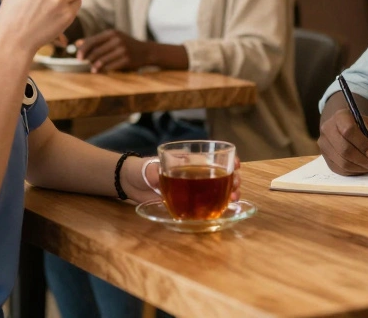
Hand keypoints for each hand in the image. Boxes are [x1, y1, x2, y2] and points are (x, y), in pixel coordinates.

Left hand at [76, 30, 151, 72]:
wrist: (146, 51)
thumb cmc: (126, 44)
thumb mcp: (112, 38)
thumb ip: (95, 40)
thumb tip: (77, 43)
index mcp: (112, 33)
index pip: (93, 41)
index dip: (83, 49)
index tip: (78, 57)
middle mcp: (117, 40)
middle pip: (96, 51)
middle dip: (88, 58)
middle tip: (84, 63)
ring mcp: (123, 50)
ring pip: (102, 60)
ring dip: (94, 66)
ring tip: (92, 69)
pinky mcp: (127, 60)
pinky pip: (110, 66)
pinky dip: (103, 69)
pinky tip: (101, 70)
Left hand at [121, 157, 242, 203]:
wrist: (131, 183)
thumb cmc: (142, 168)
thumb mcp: (149, 168)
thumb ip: (155, 172)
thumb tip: (158, 178)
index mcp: (190, 161)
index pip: (214, 157)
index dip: (229, 159)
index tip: (236, 164)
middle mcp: (196, 174)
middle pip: (221, 174)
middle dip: (233, 178)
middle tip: (236, 185)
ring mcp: (194, 189)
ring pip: (218, 189)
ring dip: (230, 193)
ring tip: (234, 199)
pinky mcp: (189, 203)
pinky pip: (207, 205)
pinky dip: (219, 206)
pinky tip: (226, 210)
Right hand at [318, 97, 367, 175]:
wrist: (352, 130)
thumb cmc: (367, 127)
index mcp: (341, 116)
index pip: (348, 131)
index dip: (363, 145)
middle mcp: (327, 128)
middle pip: (344, 149)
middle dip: (362, 159)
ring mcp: (323, 143)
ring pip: (341, 161)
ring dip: (358, 167)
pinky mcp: (324, 157)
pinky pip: (338, 169)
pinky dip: (352, 171)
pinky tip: (361, 167)